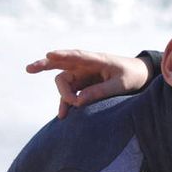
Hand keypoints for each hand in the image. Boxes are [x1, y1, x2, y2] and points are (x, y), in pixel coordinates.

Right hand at [26, 49, 151, 118]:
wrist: (142, 77)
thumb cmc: (133, 76)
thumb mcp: (120, 85)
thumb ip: (100, 91)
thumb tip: (78, 102)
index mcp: (97, 60)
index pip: (77, 55)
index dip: (62, 55)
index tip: (49, 54)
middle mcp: (86, 66)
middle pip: (61, 66)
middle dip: (45, 67)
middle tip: (30, 69)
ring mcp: (84, 76)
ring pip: (65, 83)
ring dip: (63, 96)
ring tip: (64, 114)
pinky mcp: (85, 86)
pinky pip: (71, 94)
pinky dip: (67, 103)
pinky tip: (63, 116)